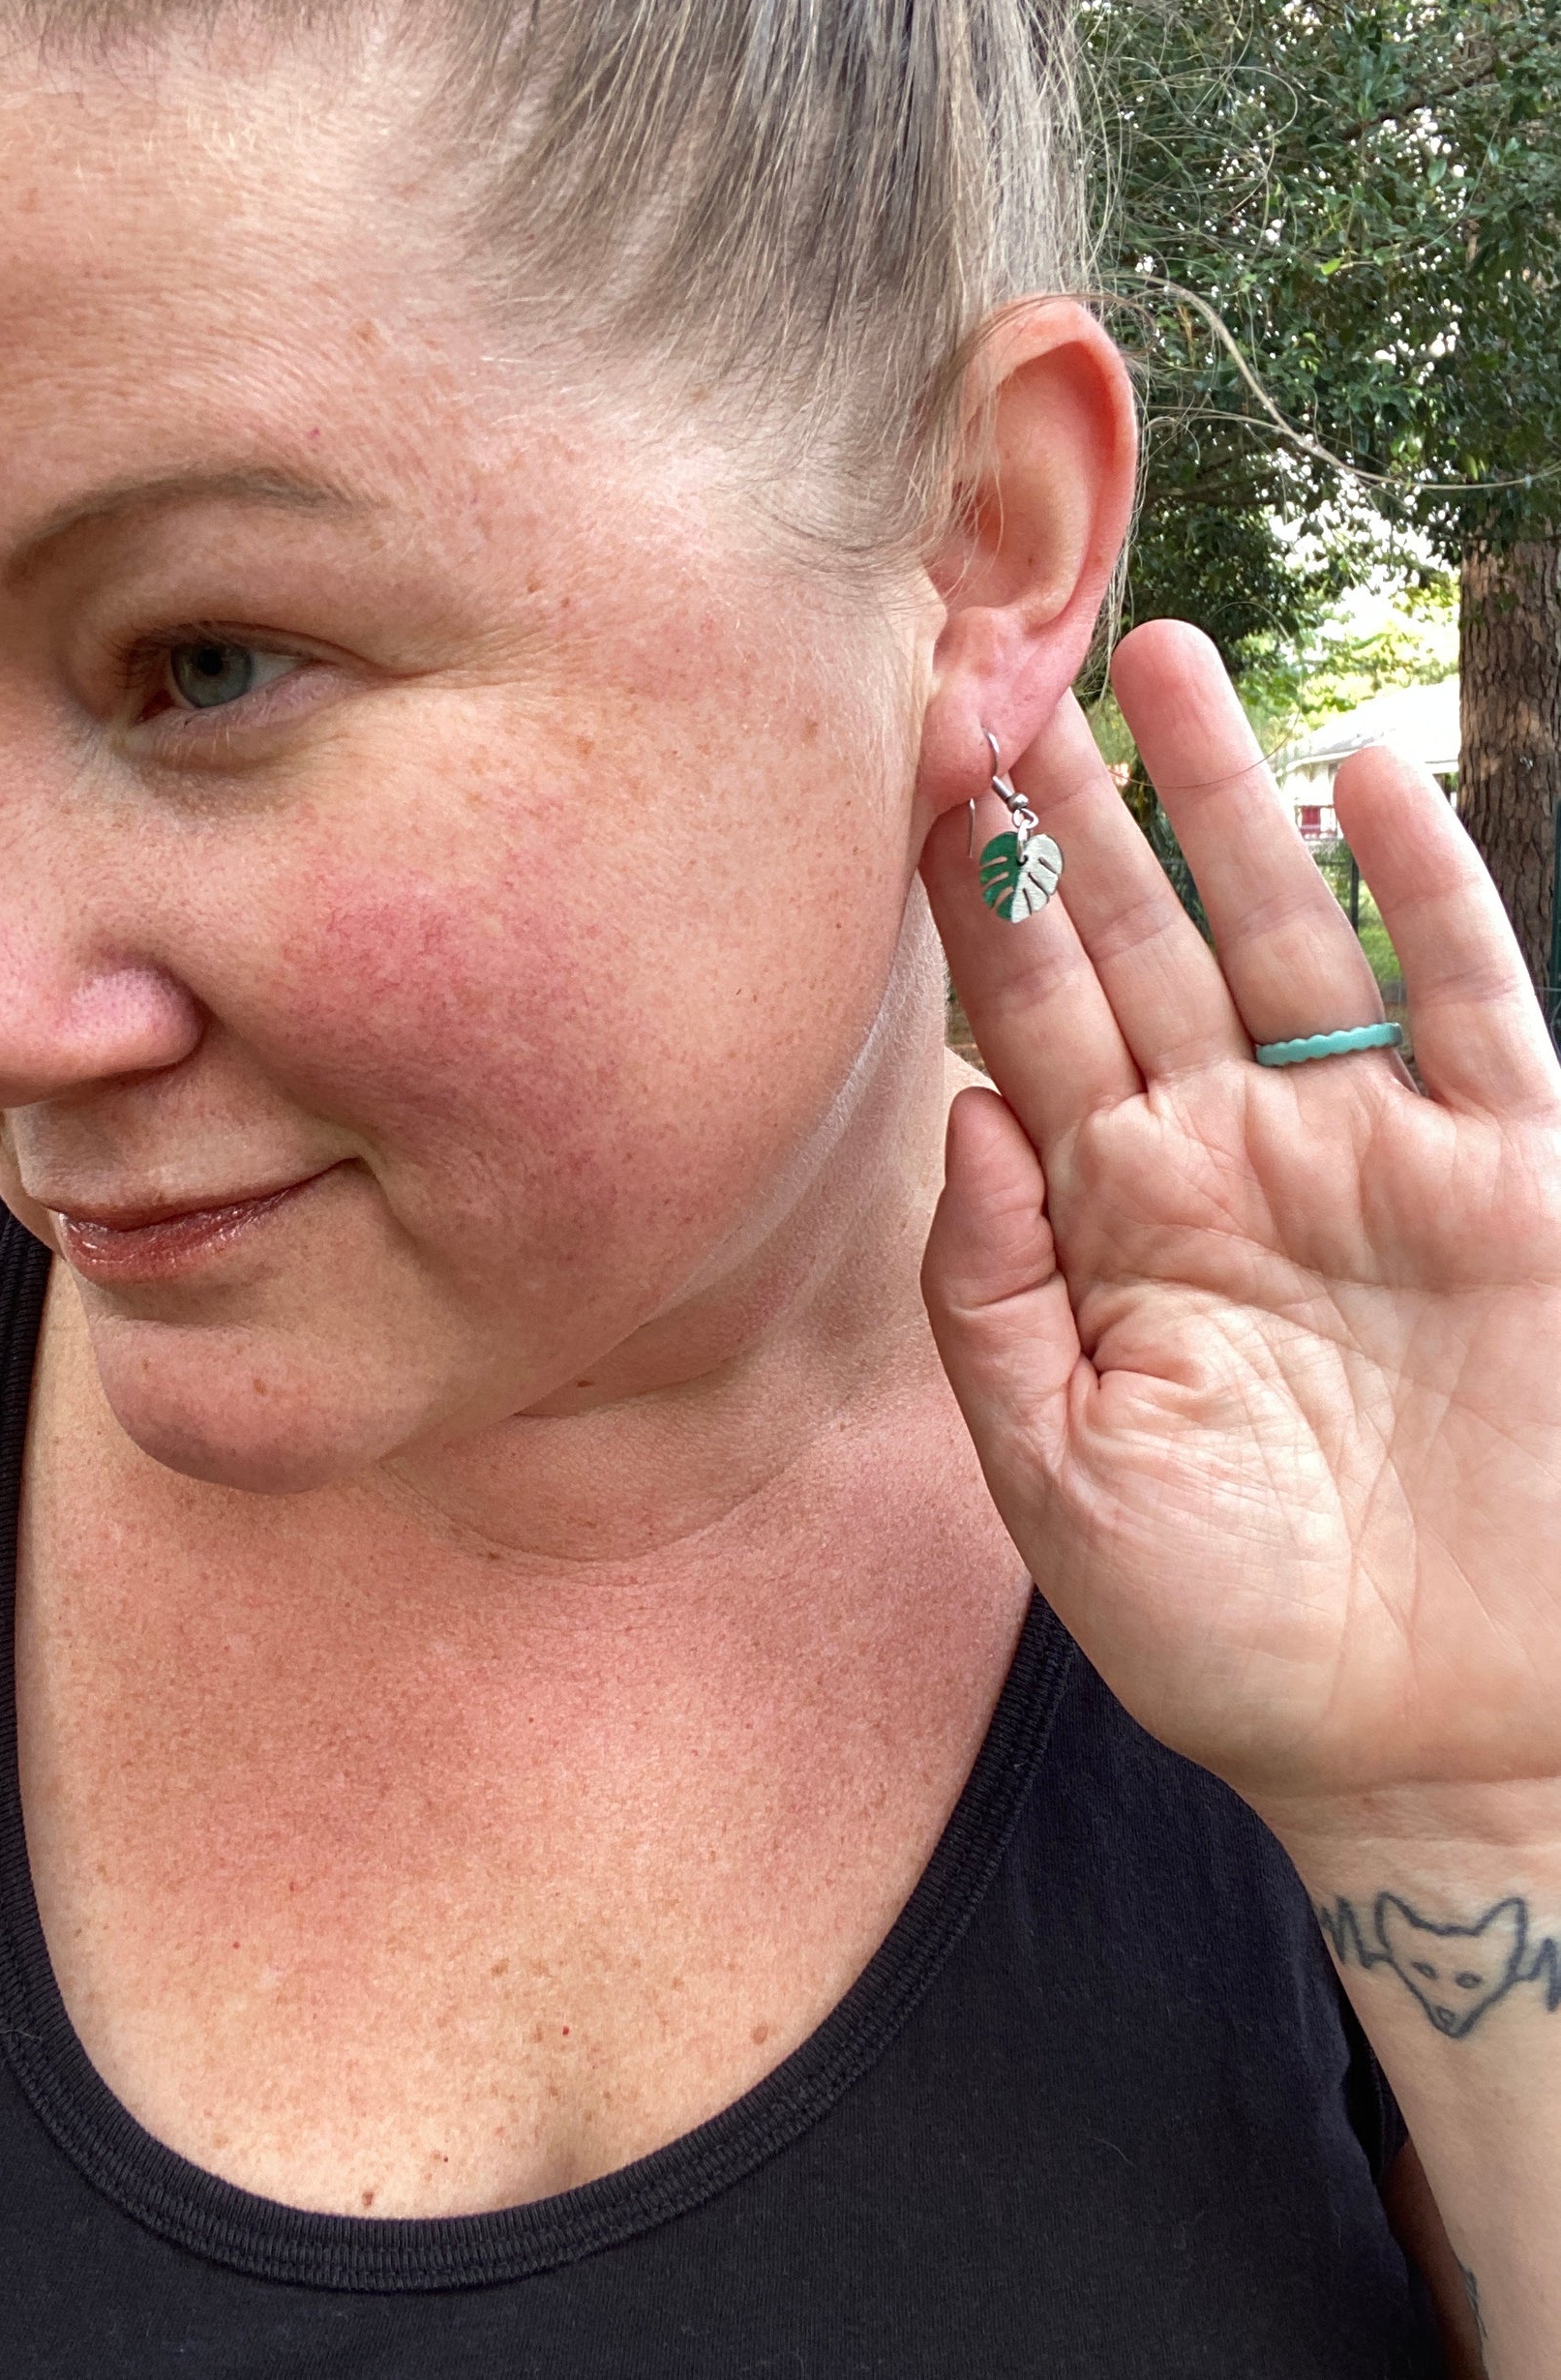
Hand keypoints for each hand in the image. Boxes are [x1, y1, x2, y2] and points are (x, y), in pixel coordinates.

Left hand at [921, 621, 1560, 1818]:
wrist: (1434, 1743)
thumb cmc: (1230, 1632)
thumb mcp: (1059, 1474)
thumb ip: (993, 1292)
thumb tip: (955, 1110)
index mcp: (1116, 1221)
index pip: (1030, 1023)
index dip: (977, 908)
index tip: (908, 781)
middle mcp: (1235, 1158)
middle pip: (1142, 946)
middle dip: (1080, 819)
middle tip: (1007, 678)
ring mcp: (1374, 1154)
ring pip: (1289, 934)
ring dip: (1229, 803)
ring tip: (1163, 664)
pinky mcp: (1512, 1175)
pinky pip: (1469, 997)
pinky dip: (1424, 888)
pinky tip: (1366, 773)